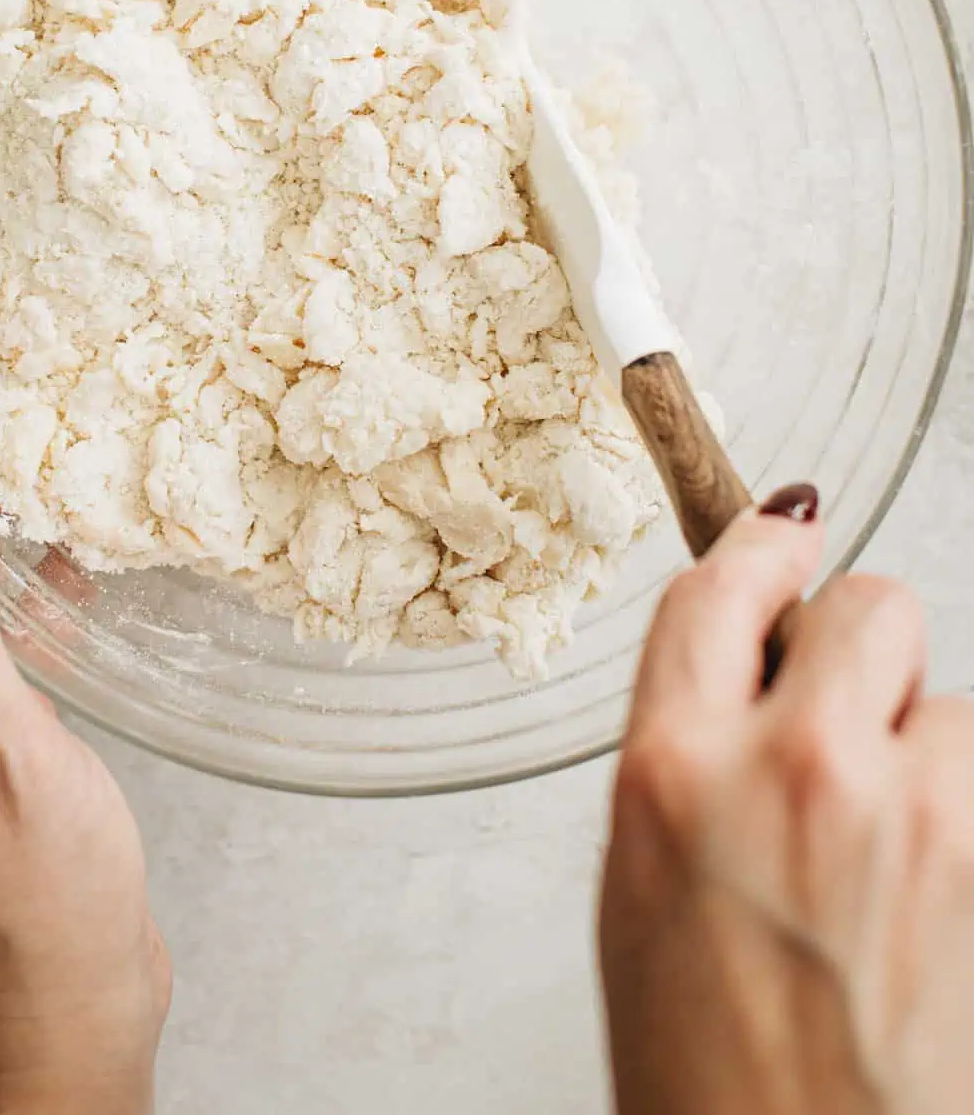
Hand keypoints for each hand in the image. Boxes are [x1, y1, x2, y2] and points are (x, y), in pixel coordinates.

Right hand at [599, 503, 973, 1114]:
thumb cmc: (712, 1075)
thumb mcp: (646, 890)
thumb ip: (690, 753)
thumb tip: (755, 659)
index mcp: (672, 778)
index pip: (721, 591)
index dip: (761, 548)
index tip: (785, 529)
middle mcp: (793, 775)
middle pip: (868, 606)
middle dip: (866, 650)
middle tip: (854, 725)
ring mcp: (914, 818)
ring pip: (955, 704)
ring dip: (935, 757)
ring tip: (902, 866)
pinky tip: (945, 897)